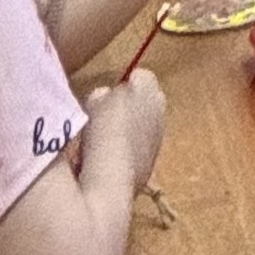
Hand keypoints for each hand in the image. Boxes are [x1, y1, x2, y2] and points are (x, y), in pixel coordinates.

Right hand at [88, 64, 167, 185]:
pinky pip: (137, 152)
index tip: (103, 100)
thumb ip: (101, 94)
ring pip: (139, 129)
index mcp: (148, 85)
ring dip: (124, 134)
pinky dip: (126, 155)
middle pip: (141, 103)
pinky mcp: (151, 164)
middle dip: (125, 110)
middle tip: (101, 122)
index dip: (119, 88)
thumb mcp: (94, 101)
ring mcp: (159, 137)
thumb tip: (104, 98)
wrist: (114, 178)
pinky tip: (109, 164)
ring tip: (102, 147)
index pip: (136, 76)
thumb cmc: (103, 131)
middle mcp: (160, 107)